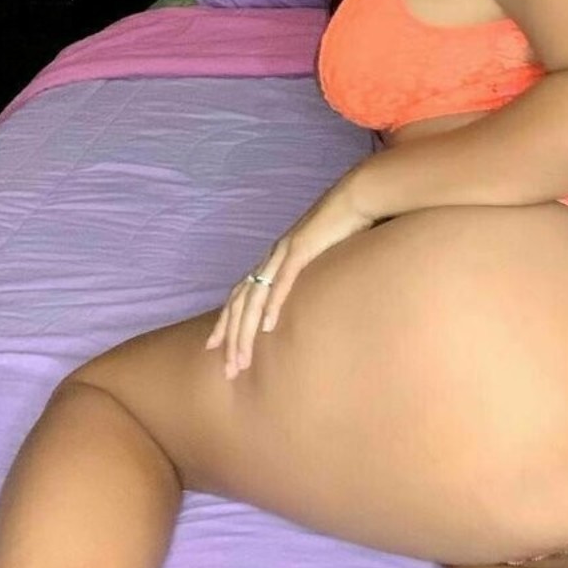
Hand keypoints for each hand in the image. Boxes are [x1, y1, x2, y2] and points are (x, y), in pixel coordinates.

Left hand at [203, 178, 374, 378]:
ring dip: (246, 331)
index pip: (240, 295)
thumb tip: (308, 297)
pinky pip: (282, 281)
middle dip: (231, 338)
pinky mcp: (301, 249)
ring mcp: (284, 252)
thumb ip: (308, 275)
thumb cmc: (341, 228)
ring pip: (255, 297)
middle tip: (229, 370)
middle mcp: (272, 257)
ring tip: (242, 358)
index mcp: (274, 260)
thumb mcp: (320, 257)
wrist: (354, 198)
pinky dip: (272, 305)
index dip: (225, 321)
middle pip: (241, 302)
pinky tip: (267, 326)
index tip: (214, 347)